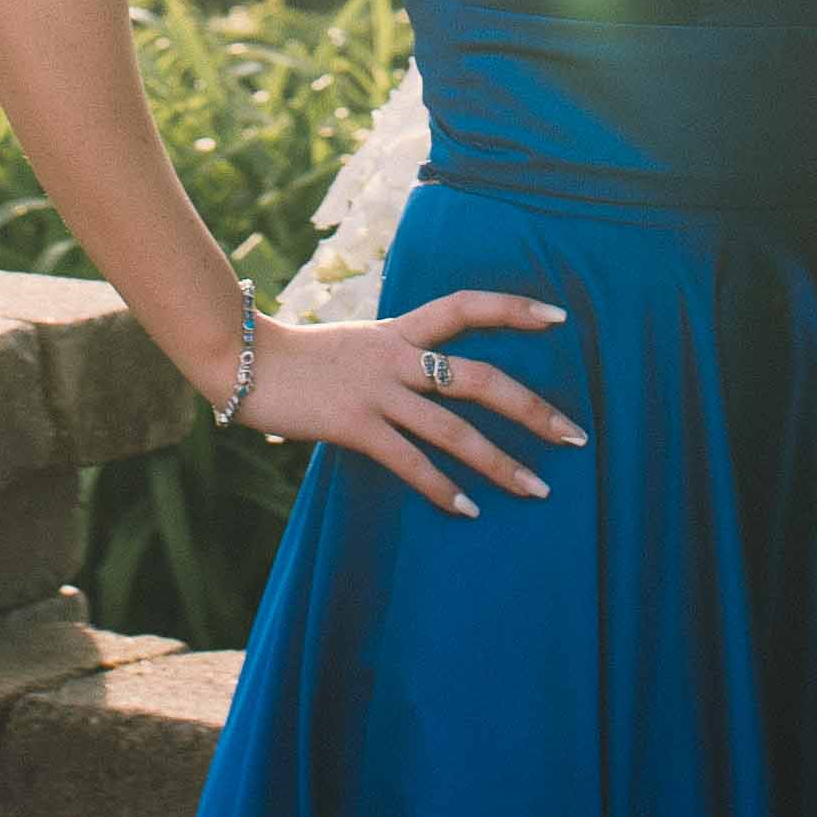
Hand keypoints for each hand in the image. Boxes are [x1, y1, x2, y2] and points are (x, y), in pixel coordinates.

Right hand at [235, 291, 585, 515]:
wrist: (241, 361)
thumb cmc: (298, 358)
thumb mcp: (355, 345)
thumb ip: (393, 359)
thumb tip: (425, 380)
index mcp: (399, 331)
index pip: (466, 306)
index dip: (512, 307)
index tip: (559, 318)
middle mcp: (396, 357)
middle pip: (480, 376)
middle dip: (532, 407)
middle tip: (575, 435)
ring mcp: (377, 391)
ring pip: (454, 428)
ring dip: (500, 462)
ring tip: (538, 488)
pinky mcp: (354, 426)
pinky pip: (409, 460)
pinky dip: (441, 487)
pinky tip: (468, 510)